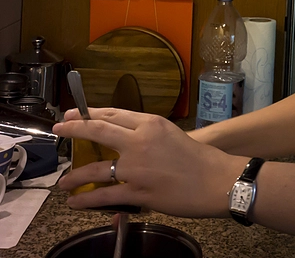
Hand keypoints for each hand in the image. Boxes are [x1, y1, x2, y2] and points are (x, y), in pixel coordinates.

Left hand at [53, 108, 245, 217]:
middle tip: (59, 127)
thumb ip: (148, 135)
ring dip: (75, 173)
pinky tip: (75, 200)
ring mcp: (136, 168)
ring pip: (96, 167)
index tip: (75, 113)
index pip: (114, 114)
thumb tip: (127, 140)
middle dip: (75, 128)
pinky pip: (104, 195)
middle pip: (99, 130)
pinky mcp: (137, 192)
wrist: (216, 180)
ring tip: (63, 180)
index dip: (91, 113)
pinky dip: (85, 198)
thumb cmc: (200, 158)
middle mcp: (140, 141)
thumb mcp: (172, 135)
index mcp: (151, 123)